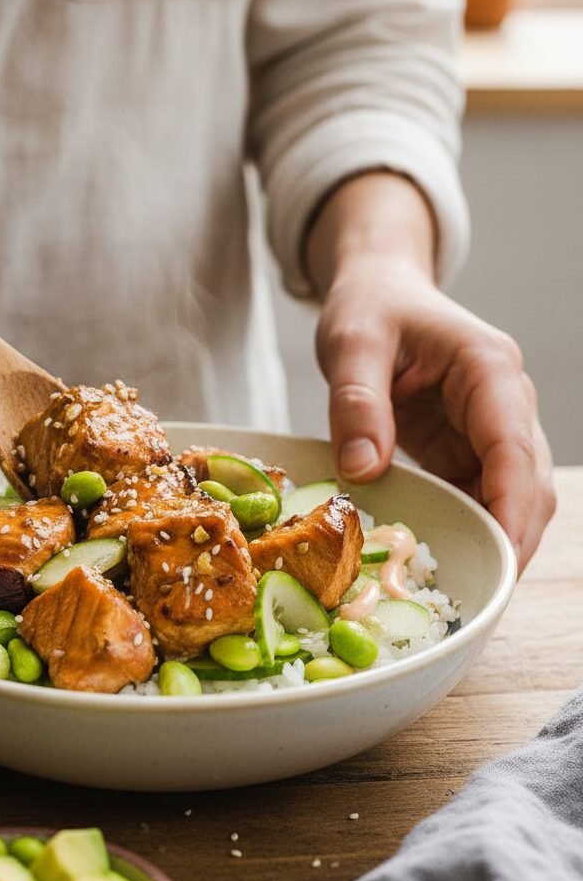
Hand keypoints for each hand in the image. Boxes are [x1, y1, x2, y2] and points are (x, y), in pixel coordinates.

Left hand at [315, 256, 555, 571]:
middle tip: (481, 592)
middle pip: (528, 481)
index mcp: (487, 368)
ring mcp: (492, 426)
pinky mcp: (470, 446)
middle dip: (512, 536)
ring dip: (494, 537)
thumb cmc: (371, 305)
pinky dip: (469, 525)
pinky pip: (481, 494)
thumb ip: (357, 402)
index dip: (511, 506)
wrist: (378, 288)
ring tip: (462, 585)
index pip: (514, 447)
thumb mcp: (351, 342)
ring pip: (513, 495)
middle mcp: (505, 400)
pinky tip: (442, 555)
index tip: (502, 557)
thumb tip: (363, 471)